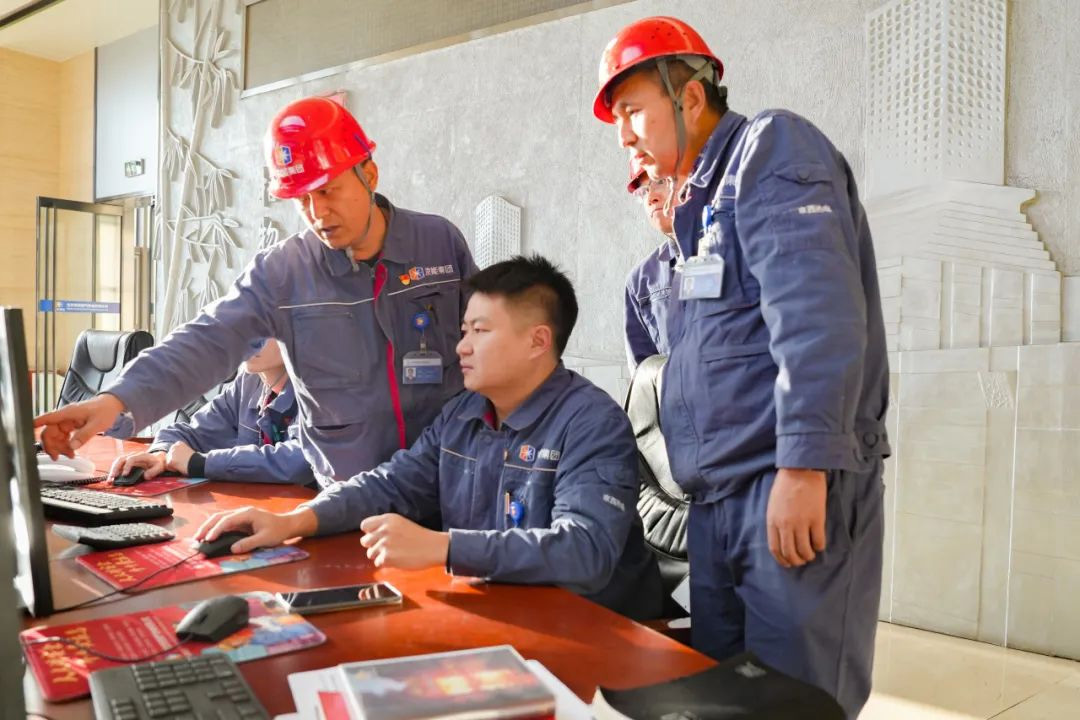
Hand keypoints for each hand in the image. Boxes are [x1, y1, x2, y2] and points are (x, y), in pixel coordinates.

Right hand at [34, 393, 125, 457]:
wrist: (112, 405)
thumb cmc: (105, 410)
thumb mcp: (97, 424)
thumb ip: (84, 435)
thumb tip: (72, 446)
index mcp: (68, 413)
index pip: (47, 418)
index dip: (35, 425)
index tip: (26, 431)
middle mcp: (65, 417)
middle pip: (49, 432)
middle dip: (51, 445)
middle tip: (57, 457)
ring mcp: (67, 422)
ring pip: (55, 437)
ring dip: (59, 447)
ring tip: (70, 456)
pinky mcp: (71, 426)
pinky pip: (63, 437)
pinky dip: (65, 445)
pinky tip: (71, 452)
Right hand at [108, 451, 166, 480]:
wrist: (157, 459)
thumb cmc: (157, 463)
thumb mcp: (159, 467)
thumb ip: (153, 471)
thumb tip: (145, 476)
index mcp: (141, 455)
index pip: (131, 459)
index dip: (127, 466)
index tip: (124, 475)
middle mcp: (133, 455)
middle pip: (121, 459)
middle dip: (116, 468)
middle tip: (113, 477)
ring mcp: (128, 458)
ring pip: (118, 461)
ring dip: (113, 470)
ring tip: (110, 479)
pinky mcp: (126, 462)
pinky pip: (118, 465)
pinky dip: (114, 471)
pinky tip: (111, 478)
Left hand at [165, 441, 194, 474]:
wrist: (198, 463)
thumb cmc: (195, 459)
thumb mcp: (187, 451)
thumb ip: (180, 452)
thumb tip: (176, 457)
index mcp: (178, 443)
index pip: (173, 451)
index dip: (177, 456)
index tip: (184, 459)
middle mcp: (174, 446)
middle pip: (169, 455)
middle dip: (174, 460)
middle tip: (182, 463)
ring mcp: (171, 453)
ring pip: (168, 461)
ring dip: (173, 465)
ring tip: (182, 465)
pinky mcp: (170, 461)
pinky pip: (168, 467)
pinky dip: (173, 469)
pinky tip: (181, 467)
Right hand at [194, 506, 317, 554]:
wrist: (287, 524)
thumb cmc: (278, 530)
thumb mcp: (265, 538)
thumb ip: (249, 543)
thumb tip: (233, 549)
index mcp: (247, 514)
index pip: (227, 520)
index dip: (216, 530)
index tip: (208, 539)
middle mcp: (241, 512)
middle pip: (219, 517)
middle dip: (206, 527)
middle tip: (196, 539)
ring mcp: (240, 516)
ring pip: (219, 519)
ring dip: (208, 527)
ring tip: (198, 538)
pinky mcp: (240, 521)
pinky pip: (224, 523)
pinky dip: (214, 529)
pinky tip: (208, 536)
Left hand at [359, 514, 449, 569]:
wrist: (433, 547)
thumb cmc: (419, 537)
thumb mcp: (400, 523)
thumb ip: (384, 526)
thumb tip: (369, 535)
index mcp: (387, 519)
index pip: (364, 525)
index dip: (370, 533)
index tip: (378, 537)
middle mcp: (384, 529)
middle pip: (364, 541)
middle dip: (374, 546)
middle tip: (387, 548)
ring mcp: (385, 543)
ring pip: (370, 553)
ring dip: (380, 556)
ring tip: (394, 554)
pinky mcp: (387, 557)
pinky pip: (377, 563)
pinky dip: (386, 563)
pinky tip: (397, 559)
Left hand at [766, 468, 826, 567]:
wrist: (800, 471)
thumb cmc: (785, 486)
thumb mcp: (773, 505)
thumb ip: (775, 522)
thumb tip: (782, 539)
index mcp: (773, 521)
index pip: (775, 548)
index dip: (782, 559)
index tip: (788, 563)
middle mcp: (785, 525)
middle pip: (790, 552)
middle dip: (796, 561)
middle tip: (801, 561)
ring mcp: (801, 523)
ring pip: (805, 550)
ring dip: (808, 556)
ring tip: (811, 554)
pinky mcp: (816, 519)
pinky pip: (819, 541)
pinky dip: (819, 547)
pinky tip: (819, 545)